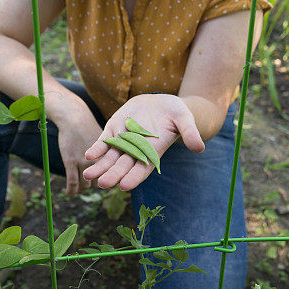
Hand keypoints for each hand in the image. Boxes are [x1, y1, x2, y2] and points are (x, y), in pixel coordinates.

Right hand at [55, 103, 102, 194]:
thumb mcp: (103, 141)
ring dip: (81, 190)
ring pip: (85, 185)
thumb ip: (106, 154)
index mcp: (108, 157)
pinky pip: (72, 182)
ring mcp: (85, 163)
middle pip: (98, 182)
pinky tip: (68, 193)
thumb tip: (106, 166)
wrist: (75, 118)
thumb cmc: (88, 128)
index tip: (100, 182)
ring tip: (76, 190)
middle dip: (93, 185)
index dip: (105, 180)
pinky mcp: (71, 162)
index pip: (109, 176)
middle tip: (86, 185)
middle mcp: (99, 162)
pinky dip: (70, 190)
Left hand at [82, 94, 204, 190]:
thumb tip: (200, 147)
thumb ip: (190, 132)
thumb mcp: (184, 119)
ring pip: (110, 157)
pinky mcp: (115, 129)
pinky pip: (104, 141)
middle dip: (113, 175)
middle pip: (123, 166)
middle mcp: (136, 150)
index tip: (125, 186)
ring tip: (89, 175)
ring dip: (100, 166)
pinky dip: (97, 148)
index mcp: (153, 152)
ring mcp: (124, 140)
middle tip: (102, 184)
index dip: (134, 177)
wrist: (160, 103)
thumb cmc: (176, 113)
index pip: (143, 169)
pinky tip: (89, 155)